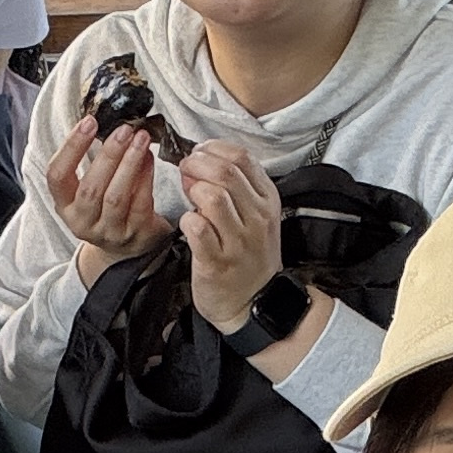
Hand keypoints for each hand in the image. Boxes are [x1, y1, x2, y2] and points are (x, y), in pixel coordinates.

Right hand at [46, 112, 168, 282]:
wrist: (126, 249)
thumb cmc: (105, 208)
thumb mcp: (88, 190)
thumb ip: (91, 161)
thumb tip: (107, 122)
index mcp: (65, 206)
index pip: (57, 176)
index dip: (71, 148)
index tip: (89, 122)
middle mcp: (83, 222)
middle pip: (91, 188)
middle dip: (108, 155)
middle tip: (124, 129)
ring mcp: (109, 232)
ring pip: (116, 197)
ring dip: (130, 163)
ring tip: (141, 138)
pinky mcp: (135, 234)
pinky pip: (141, 203)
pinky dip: (146, 177)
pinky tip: (149, 158)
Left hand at [175, 140, 285, 333]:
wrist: (253, 303)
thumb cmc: (248, 255)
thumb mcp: (256, 215)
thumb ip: (235, 187)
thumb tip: (200, 160)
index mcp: (267, 199)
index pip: (242, 157)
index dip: (213, 149)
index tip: (198, 154)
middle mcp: (257, 218)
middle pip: (225, 172)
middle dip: (197, 164)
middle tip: (185, 170)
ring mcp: (238, 241)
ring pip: (213, 196)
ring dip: (192, 190)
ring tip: (187, 197)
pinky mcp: (218, 261)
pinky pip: (198, 229)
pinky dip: (187, 220)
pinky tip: (187, 224)